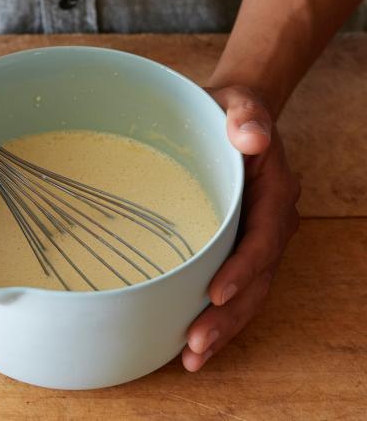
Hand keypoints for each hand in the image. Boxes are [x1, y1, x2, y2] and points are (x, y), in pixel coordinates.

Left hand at [182, 86, 300, 370]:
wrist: (235, 119)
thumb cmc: (230, 114)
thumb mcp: (238, 106)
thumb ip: (246, 117)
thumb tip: (252, 135)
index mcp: (273, 194)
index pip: (261, 240)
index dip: (241, 269)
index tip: (214, 294)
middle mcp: (271, 225)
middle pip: (255, 281)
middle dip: (227, 317)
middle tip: (195, 346)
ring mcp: (256, 241)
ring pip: (247, 295)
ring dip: (222, 328)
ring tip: (192, 357)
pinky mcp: (238, 249)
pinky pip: (234, 289)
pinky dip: (217, 317)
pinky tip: (190, 342)